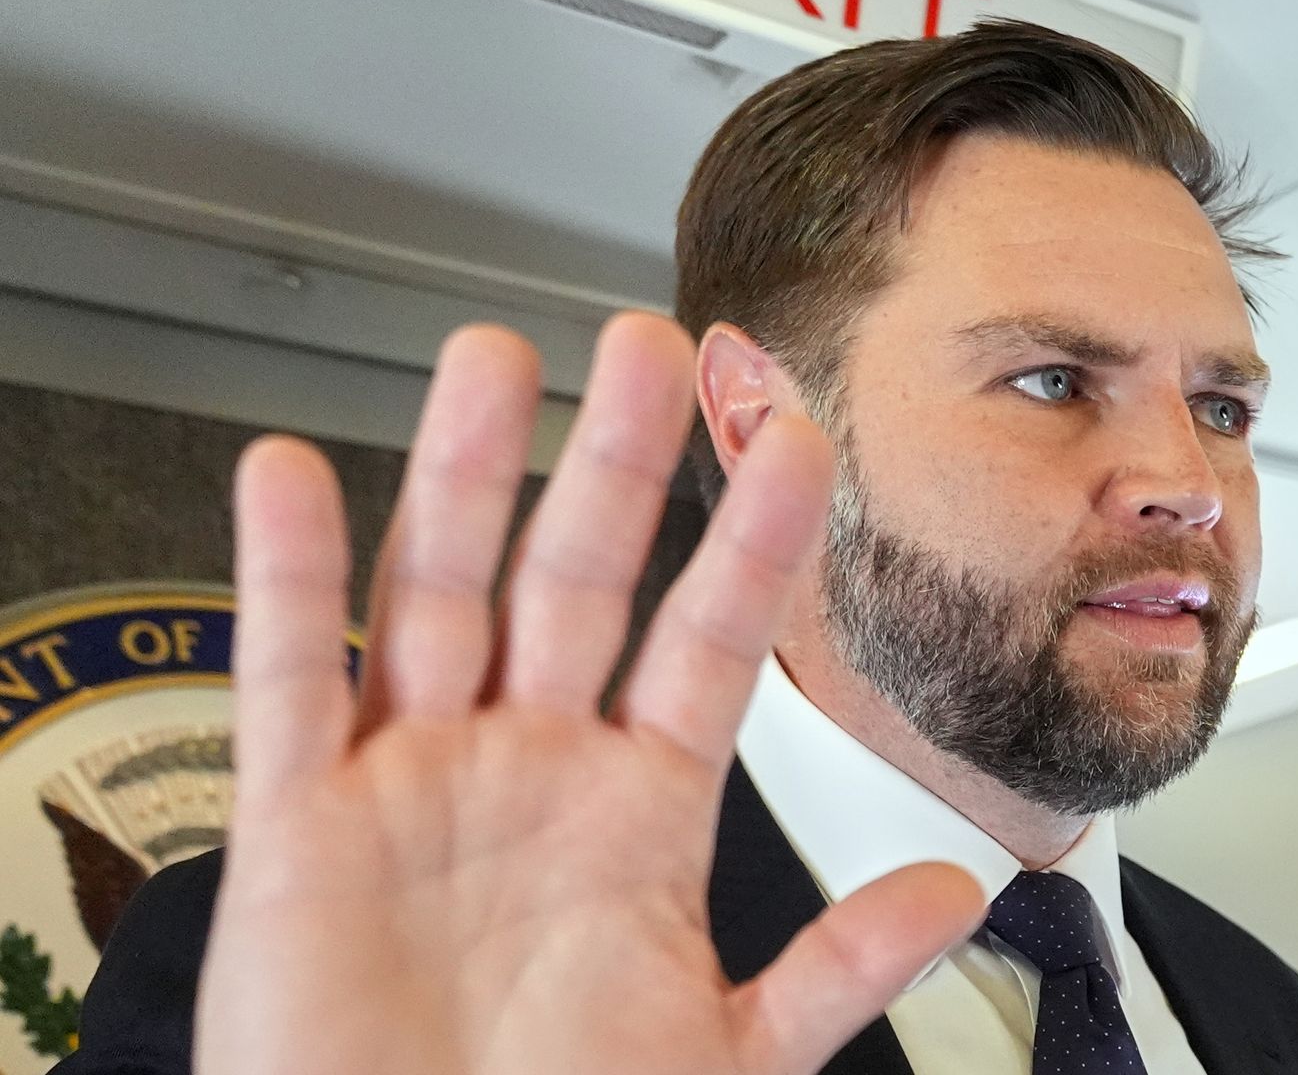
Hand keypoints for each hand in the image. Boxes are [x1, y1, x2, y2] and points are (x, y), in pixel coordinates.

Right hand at [194, 313, 984, 1074]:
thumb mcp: (727, 1052)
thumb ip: (840, 967)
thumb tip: (959, 893)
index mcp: (640, 812)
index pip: (710, 640)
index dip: (751, 539)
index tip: (797, 440)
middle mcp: (532, 769)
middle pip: (575, 581)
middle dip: (611, 464)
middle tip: (647, 346)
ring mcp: (416, 783)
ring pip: (438, 597)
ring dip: (460, 479)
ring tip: (492, 362)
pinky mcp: (302, 828)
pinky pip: (289, 687)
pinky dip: (283, 586)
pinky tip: (285, 480)